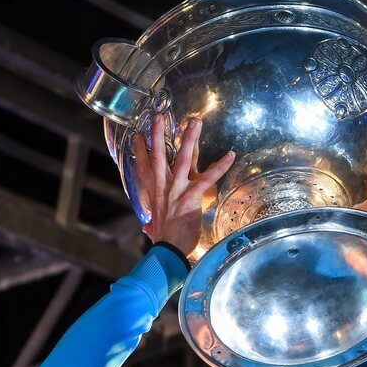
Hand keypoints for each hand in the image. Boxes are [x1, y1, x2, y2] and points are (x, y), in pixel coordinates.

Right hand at [133, 115, 234, 255]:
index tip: (136, 136)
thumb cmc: (164, 242)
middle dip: (157, 134)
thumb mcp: (154, 229)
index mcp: (154, 193)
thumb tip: (148, 230)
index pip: (144, 168)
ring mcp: (177, 190)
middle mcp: (163, 187)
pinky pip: (208, 178)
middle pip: (159, 155)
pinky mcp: (191, 197)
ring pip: (183, 159)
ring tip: (194, 121)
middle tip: (158, 115)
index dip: (139, 151)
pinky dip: (220, 166)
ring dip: (189, 139)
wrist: (168, 251)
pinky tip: (230, 155)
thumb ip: (152, 225)